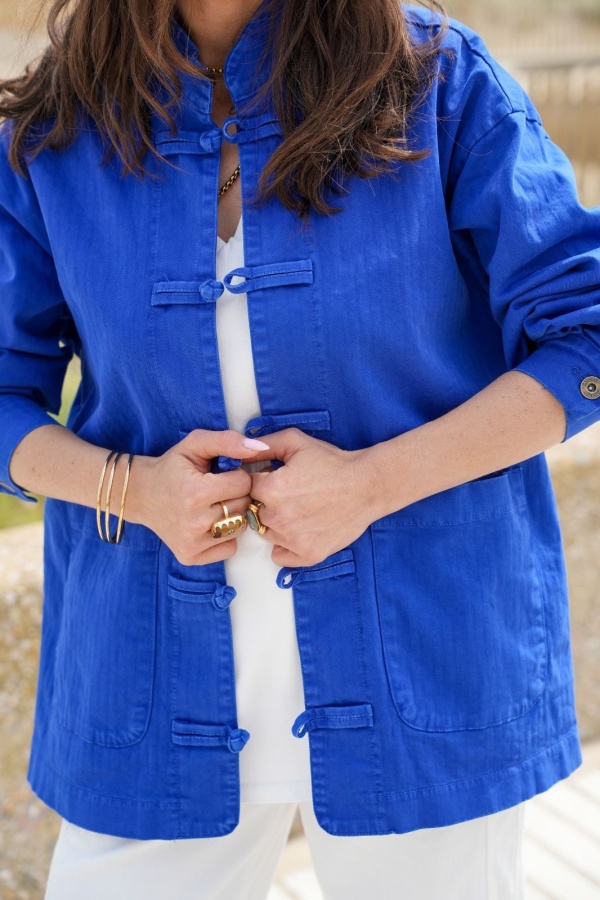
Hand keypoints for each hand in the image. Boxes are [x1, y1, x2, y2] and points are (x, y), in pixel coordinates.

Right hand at [127, 430, 268, 565]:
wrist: (141, 495)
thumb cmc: (172, 467)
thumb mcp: (195, 444)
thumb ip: (227, 441)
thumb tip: (259, 447)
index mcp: (195, 492)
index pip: (244, 484)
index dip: (236, 476)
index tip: (220, 475)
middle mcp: (194, 522)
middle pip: (243, 506)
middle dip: (236, 495)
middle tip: (216, 491)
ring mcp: (192, 543)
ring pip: (240, 528)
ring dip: (233, 515)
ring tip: (213, 506)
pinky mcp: (191, 557)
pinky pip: (230, 548)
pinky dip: (225, 536)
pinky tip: (208, 523)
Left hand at [247, 428, 375, 567]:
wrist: (367, 485)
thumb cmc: (333, 462)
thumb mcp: (296, 442)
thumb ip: (264, 444)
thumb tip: (239, 450)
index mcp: (271, 489)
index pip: (247, 487)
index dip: (261, 480)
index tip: (277, 478)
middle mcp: (277, 517)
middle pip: (254, 511)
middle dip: (266, 502)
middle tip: (291, 494)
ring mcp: (292, 540)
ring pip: (266, 533)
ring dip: (276, 523)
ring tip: (300, 510)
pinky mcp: (307, 555)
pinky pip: (279, 556)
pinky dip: (285, 546)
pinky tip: (300, 530)